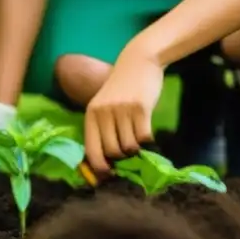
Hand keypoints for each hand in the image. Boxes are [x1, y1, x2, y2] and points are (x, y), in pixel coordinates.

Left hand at [83, 46, 164, 175]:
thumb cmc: (121, 88)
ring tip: (137, 138)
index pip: (91, 149)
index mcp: (91, 113)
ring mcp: (122, 110)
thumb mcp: (104, 105)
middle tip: (129, 153)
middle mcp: (104, 112)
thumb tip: (104, 163)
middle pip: (113, 152)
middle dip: (122, 158)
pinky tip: (147, 133)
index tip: (107, 176)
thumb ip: (103, 128)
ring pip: (130, 147)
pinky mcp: (141, 108)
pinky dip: (148, 141)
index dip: (99, 168)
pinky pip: (145, 138)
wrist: (138, 61)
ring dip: (136, 149)